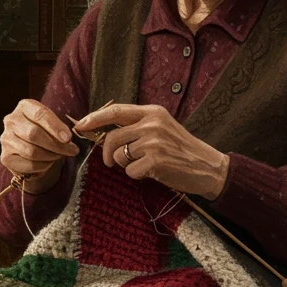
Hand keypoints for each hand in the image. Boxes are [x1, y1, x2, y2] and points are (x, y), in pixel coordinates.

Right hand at [0, 99, 80, 193]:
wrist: (32, 151)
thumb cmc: (46, 134)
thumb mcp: (54, 124)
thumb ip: (63, 127)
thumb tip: (71, 136)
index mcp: (24, 106)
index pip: (39, 114)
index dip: (55, 127)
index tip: (68, 138)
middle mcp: (11, 120)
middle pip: (33, 134)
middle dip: (56, 144)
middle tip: (71, 150)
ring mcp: (6, 139)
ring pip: (31, 151)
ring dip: (51, 156)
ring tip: (60, 156)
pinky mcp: (5, 157)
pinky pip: (28, 164)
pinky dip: (43, 166)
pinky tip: (48, 162)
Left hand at [73, 103, 229, 200]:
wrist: (207, 166)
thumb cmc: (180, 149)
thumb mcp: (161, 128)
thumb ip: (136, 126)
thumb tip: (104, 131)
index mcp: (152, 112)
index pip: (115, 111)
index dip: (93, 118)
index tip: (79, 125)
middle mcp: (152, 124)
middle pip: (111, 137)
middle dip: (106, 153)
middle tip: (110, 162)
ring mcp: (154, 142)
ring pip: (118, 156)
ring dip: (126, 165)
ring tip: (144, 164)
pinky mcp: (155, 161)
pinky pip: (129, 171)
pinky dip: (137, 175)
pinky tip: (153, 172)